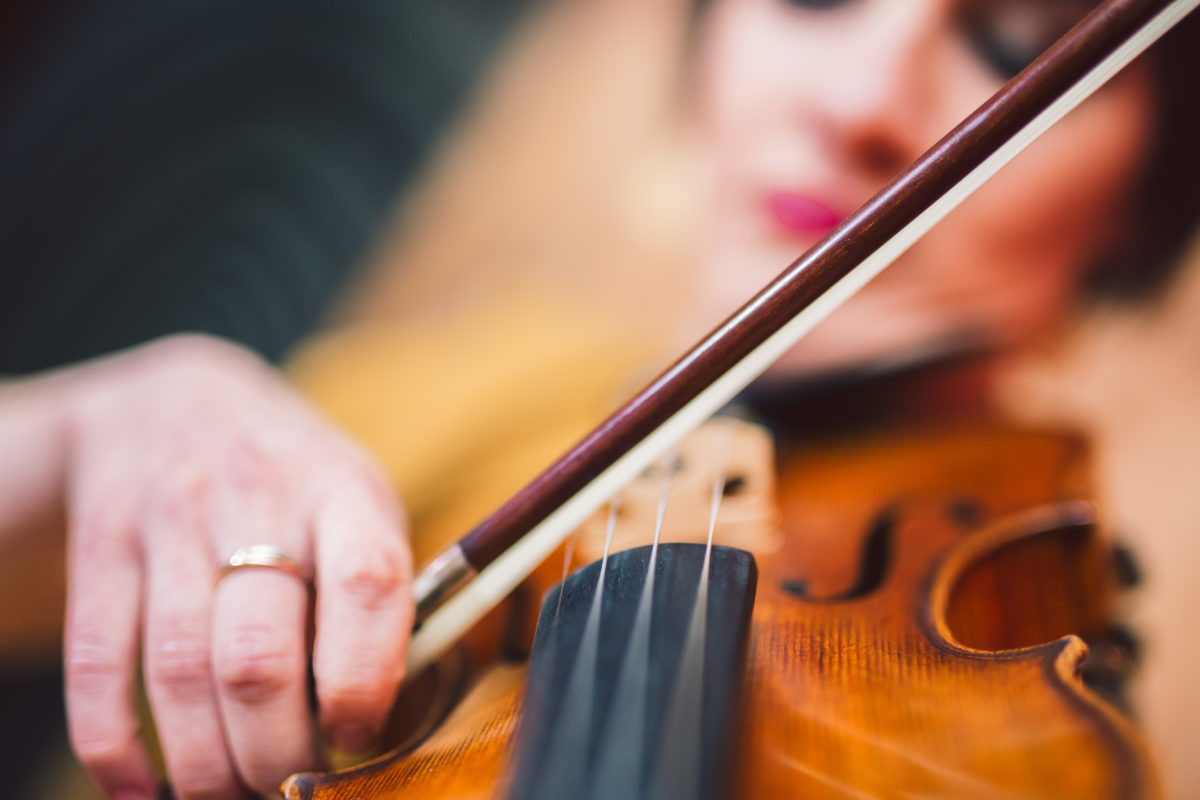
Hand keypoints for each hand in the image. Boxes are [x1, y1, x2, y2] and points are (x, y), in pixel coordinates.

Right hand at [55, 335, 412, 797]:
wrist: (172, 404)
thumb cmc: (292, 483)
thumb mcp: (354, 504)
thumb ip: (377, 593)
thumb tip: (391, 712)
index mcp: (342, 489)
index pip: (367, 581)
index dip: (364, 676)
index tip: (357, 733)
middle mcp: (257, 497)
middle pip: (259, 653)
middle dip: (274, 749)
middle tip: (287, 784)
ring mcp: (170, 519)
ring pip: (179, 669)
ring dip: (204, 760)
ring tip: (227, 794)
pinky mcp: (102, 546)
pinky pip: (99, 662)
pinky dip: (115, 745)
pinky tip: (142, 789)